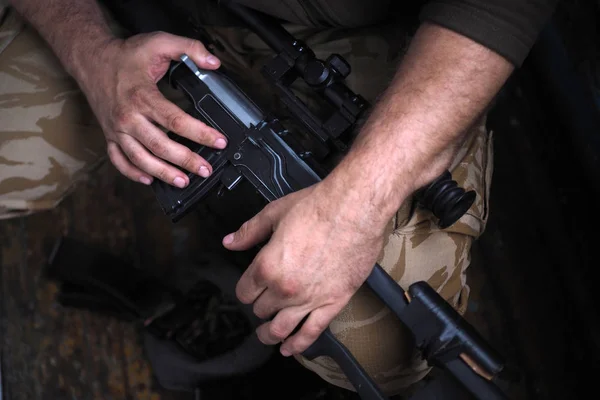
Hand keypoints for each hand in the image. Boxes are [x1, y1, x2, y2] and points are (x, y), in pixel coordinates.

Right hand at [76, 32, 226, 186]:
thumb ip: (189, 48)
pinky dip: (132, 173)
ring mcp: (117, 129)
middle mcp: (128, 116)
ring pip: (140, 158)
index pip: (175, 120)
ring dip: (162, 173)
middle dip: (186, 160)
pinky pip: (118, 160)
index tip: (219, 141)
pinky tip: (149, 180)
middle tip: (206, 169)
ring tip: (183, 182)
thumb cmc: (126, 55)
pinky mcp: (109, 135)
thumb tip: (214, 62)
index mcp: (142, 96)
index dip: (200, 133)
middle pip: (160, 145)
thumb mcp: (159, 42)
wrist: (91, 60)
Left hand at [222, 183, 386, 355]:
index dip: (245, 290)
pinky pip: (312, 332)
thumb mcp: (275, 213)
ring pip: (281, 328)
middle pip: (262, 310)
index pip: (245, 291)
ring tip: (268, 335)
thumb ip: (250, 232)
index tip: (249, 288)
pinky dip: (299, 344)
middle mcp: (285, 288)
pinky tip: (290, 348)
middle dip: (260, 306)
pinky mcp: (333, 303)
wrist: (355, 209)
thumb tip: (230, 242)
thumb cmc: (318, 207)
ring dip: (270, 334)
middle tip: (264, 301)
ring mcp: (309, 299)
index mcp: (267, 266)